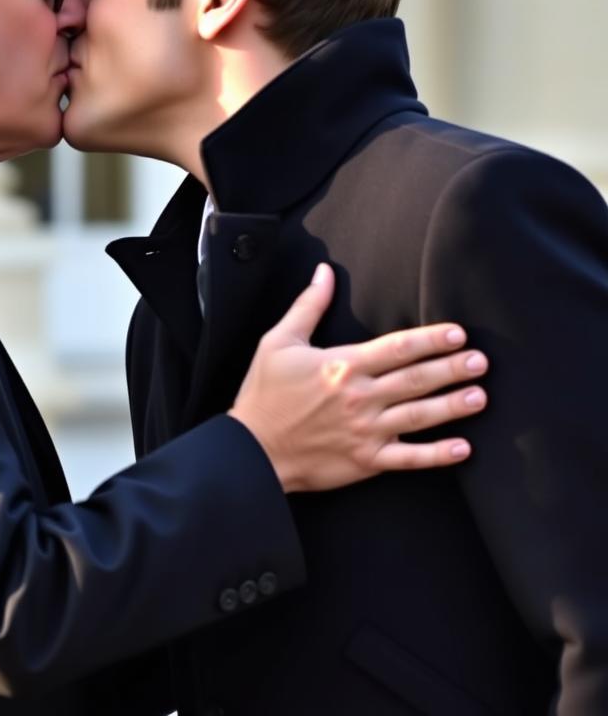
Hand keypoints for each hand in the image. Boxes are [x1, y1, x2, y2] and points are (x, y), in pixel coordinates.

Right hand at [229, 264, 487, 491]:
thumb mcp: (278, 341)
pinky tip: (463, 447)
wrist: (252, 448)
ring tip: (480, 395)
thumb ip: (308, 306)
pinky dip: (438, 454)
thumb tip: (324, 272)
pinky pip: (409, 459)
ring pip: (420, 416)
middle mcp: (360, 397)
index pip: (397, 348)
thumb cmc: (264, 393)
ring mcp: (366, 431)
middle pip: (416, 380)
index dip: (430, 339)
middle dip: (452, 369)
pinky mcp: (366, 461)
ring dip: (453, 405)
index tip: (457, 333)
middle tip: (480, 361)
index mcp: (343, 365)